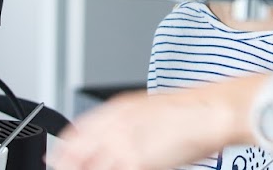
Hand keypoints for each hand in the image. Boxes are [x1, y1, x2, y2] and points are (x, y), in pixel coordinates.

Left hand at [46, 74, 268, 169]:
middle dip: (67, 167)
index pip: (72, 137)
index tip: (58, 162)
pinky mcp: (135, 163)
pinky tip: (127, 169)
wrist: (214, 111)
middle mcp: (113, 126)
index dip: (61, 155)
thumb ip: (125, 127)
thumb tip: (110, 144)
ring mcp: (121, 146)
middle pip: (71, 158)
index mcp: (116, 110)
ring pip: (87, 168)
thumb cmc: (192, 110)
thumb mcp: (150, 111)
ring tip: (109, 167)